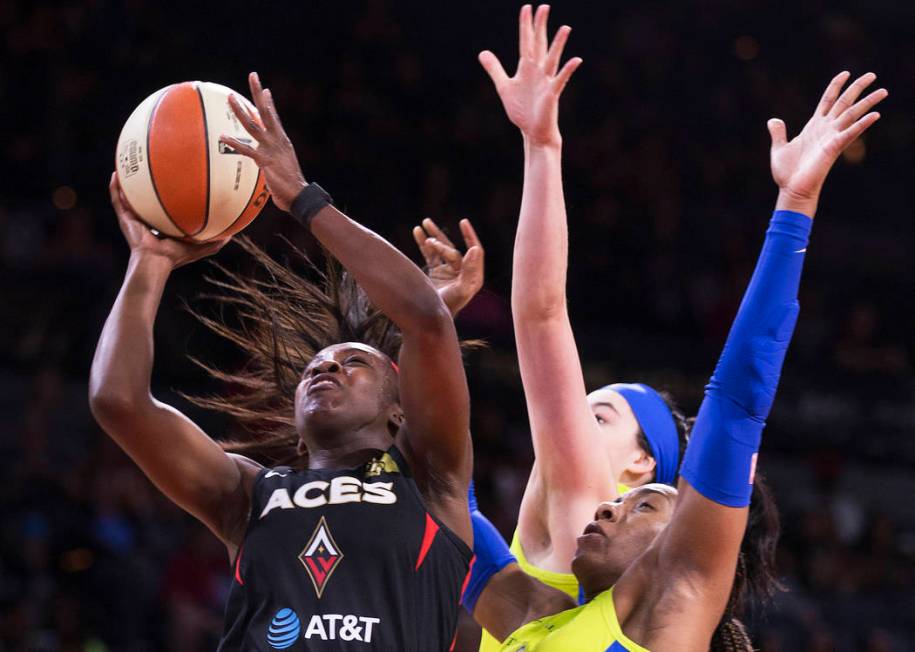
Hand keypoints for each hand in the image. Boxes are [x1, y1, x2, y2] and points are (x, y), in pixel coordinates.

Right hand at [110, 173, 227, 268]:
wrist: (156, 262)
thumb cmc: (176, 256)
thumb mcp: (199, 247)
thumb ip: (214, 241)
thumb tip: (233, 234)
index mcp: (162, 225)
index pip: (163, 208)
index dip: (167, 196)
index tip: (173, 180)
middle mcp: (146, 220)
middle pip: (144, 199)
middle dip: (145, 185)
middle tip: (149, 167)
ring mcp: (133, 219)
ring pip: (128, 197)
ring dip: (127, 182)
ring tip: (127, 164)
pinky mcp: (124, 219)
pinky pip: (117, 200)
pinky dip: (115, 188)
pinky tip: (115, 174)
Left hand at [220, 72, 305, 210]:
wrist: (299, 196)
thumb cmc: (290, 185)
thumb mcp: (283, 166)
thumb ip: (274, 159)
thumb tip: (266, 162)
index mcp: (282, 140)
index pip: (274, 117)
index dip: (269, 103)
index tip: (264, 89)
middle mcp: (278, 140)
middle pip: (266, 112)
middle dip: (258, 93)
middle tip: (253, 75)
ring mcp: (271, 149)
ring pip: (254, 125)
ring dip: (241, 111)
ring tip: (231, 97)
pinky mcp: (265, 161)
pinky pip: (247, 150)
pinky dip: (234, 143)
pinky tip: (222, 136)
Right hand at [412, 218, 484, 316]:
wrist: (430, 321)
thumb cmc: (448, 309)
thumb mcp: (460, 290)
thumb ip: (469, 271)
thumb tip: (476, 248)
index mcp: (472, 276)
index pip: (474, 251)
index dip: (470, 236)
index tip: (463, 222)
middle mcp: (462, 272)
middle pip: (453, 249)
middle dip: (441, 240)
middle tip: (429, 238)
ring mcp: (448, 272)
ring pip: (440, 249)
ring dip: (432, 236)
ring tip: (423, 223)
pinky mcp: (436, 273)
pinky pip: (430, 255)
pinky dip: (423, 243)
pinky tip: (417, 231)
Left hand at [479, 4, 581, 147]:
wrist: (533, 131)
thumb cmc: (522, 110)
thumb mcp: (504, 87)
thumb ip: (495, 69)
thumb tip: (483, 53)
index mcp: (527, 68)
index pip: (526, 42)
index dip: (526, 26)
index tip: (527, 8)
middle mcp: (538, 71)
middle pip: (539, 44)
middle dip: (540, 27)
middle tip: (544, 7)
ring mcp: (546, 82)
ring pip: (552, 59)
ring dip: (558, 44)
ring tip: (565, 27)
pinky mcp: (552, 94)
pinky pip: (560, 80)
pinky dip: (568, 70)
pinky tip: (575, 60)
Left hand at [769, 71, 886, 215]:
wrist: (791, 189)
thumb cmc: (787, 173)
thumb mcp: (779, 148)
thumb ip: (778, 133)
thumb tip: (773, 120)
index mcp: (814, 126)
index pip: (827, 100)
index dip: (836, 86)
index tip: (845, 73)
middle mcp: (825, 129)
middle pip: (844, 103)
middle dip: (857, 88)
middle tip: (872, 74)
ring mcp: (831, 137)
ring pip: (852, 114)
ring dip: (868, 102)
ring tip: (883, 91)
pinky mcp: (834, 148)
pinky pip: (850, 133)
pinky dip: (862, 124)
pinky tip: (875, 115)